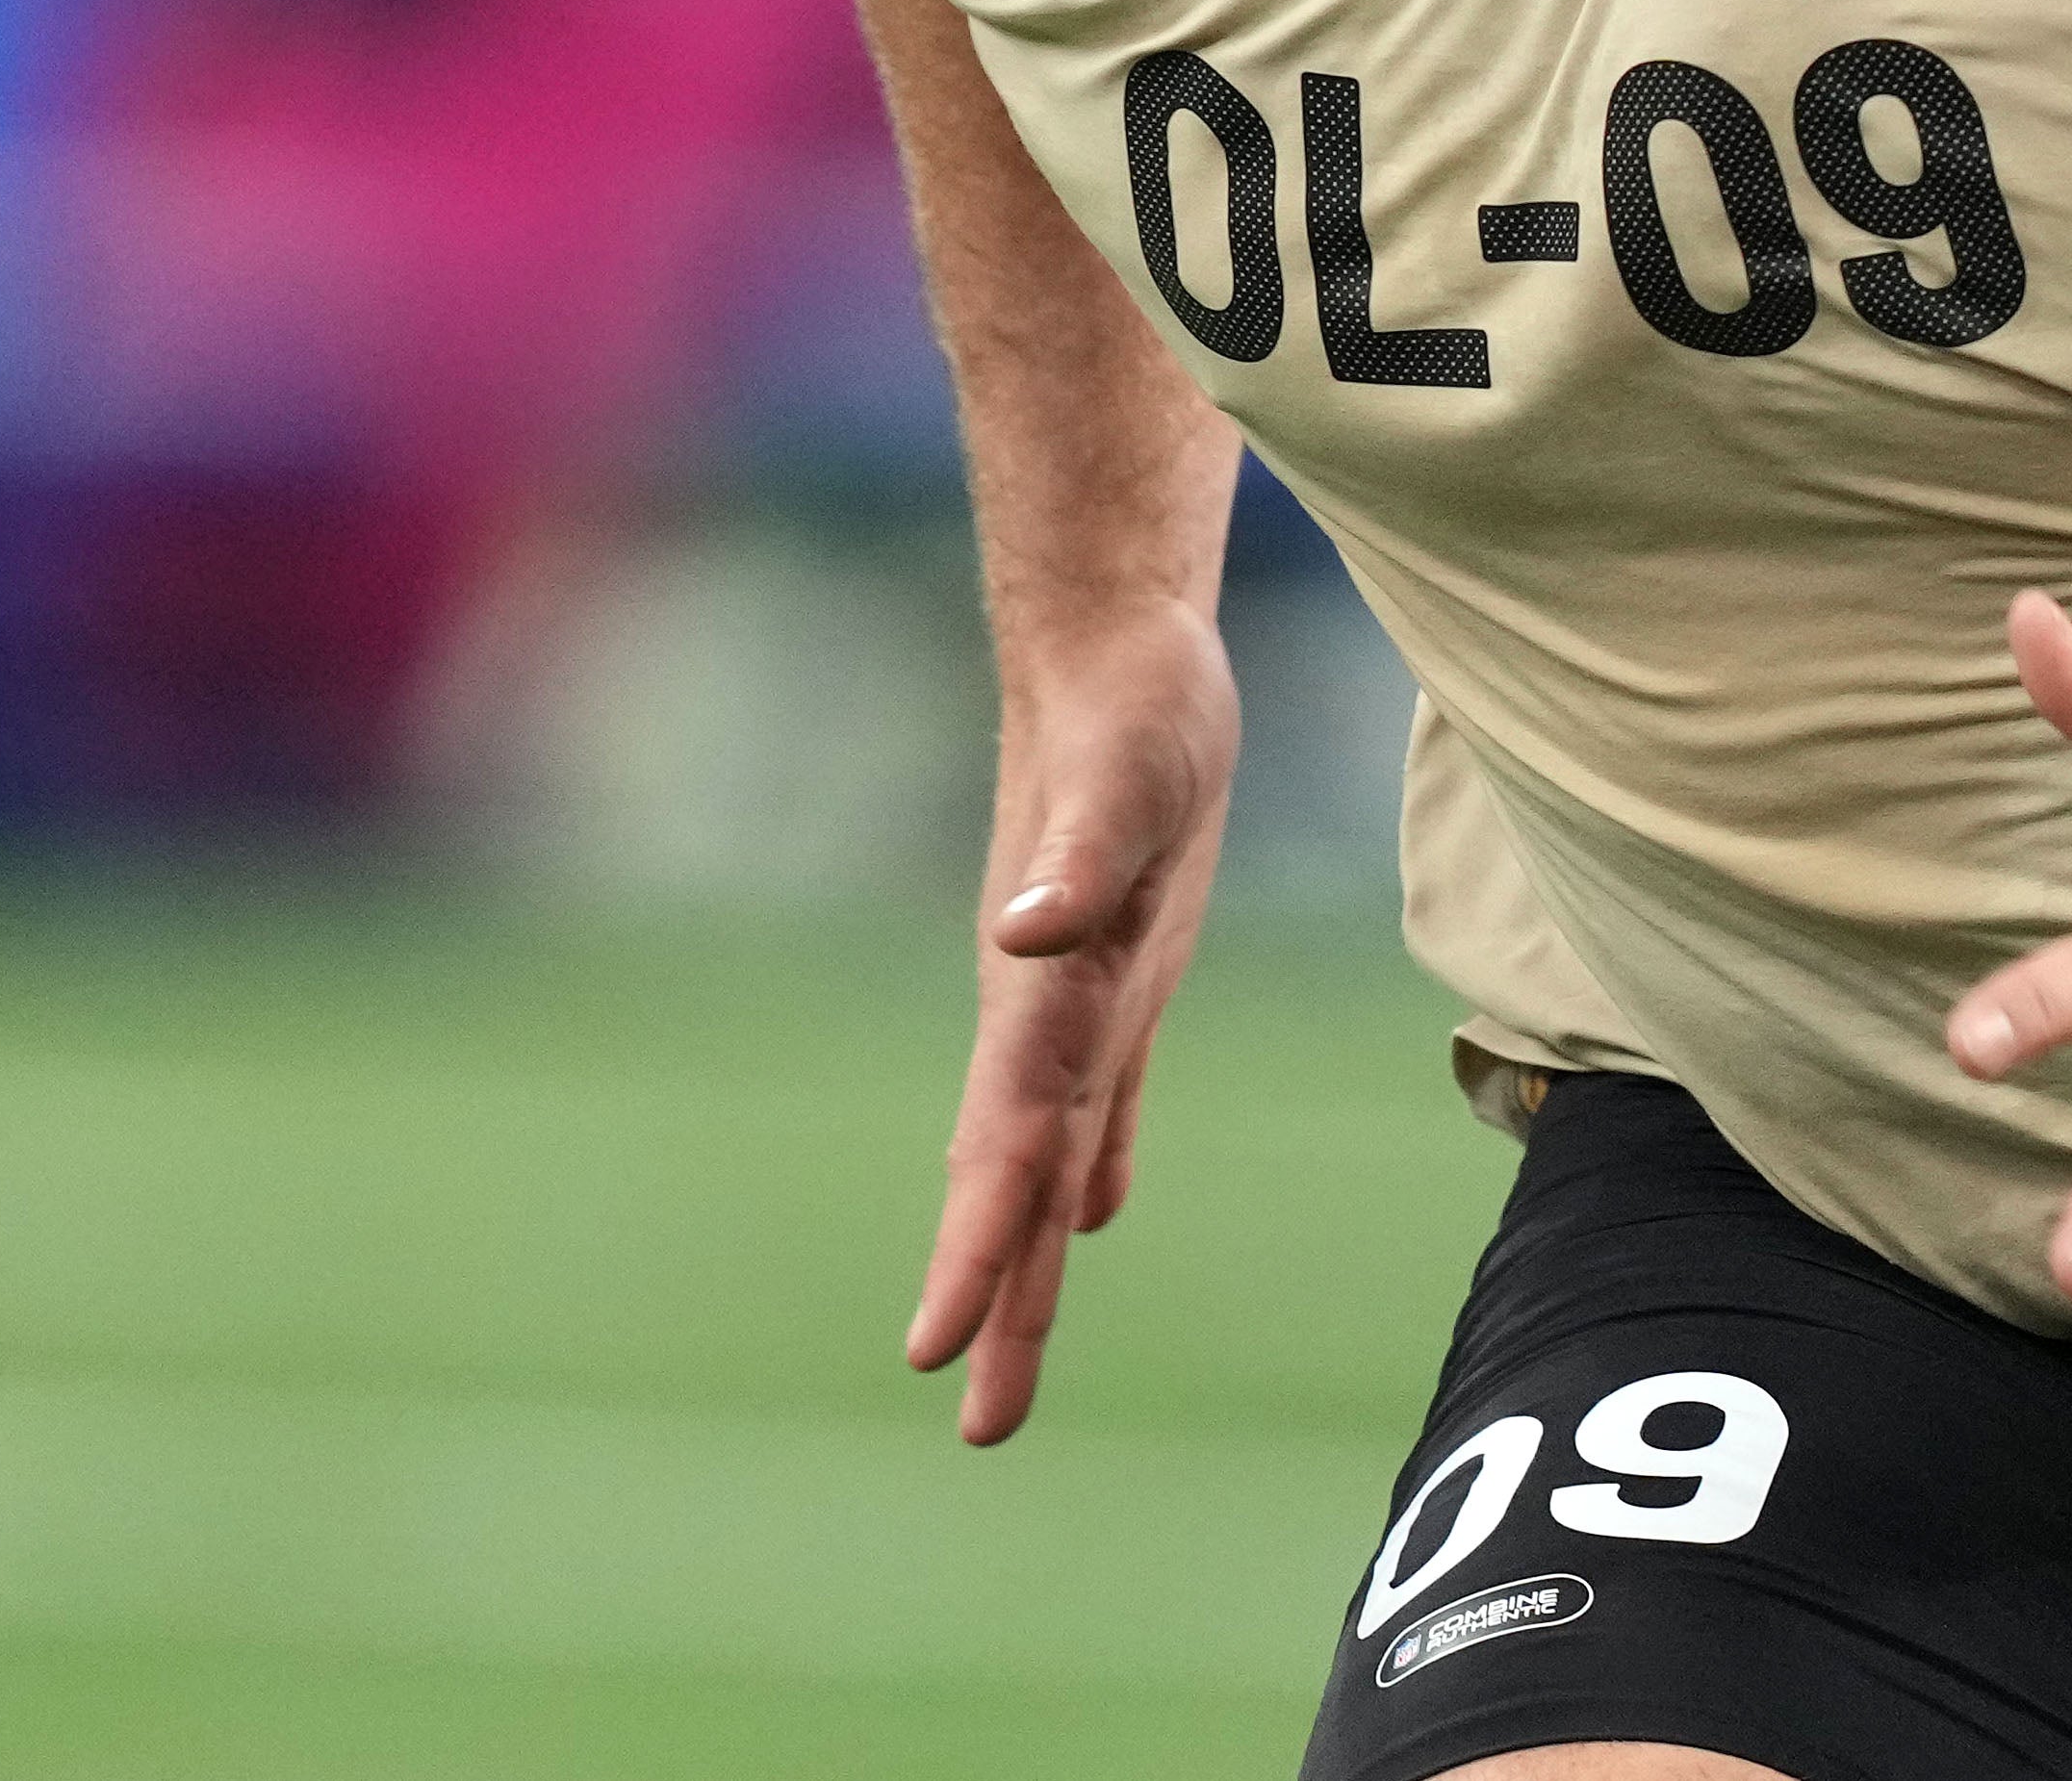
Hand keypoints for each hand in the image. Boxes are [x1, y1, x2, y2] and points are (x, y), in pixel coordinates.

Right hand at [908, 614, 1238, 1443]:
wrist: (1116, 643)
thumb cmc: (1132, 703)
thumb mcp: (1129, 775)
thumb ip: (1076, 861)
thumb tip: (1024, 934)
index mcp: (1041, 989)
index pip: (1004, 1142)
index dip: (977, 1243)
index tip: (939, 1344)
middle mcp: (1046, 1011)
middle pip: (1011, 1181)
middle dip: (994, 1300)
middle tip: (979, 1428)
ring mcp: (1077, 995)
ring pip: (1045, 1158)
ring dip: (1027, 1263)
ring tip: (1003, 1373)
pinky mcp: (1121, 968)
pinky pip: (1094, 1098)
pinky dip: (1086, 1166)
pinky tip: (1085, 1221)